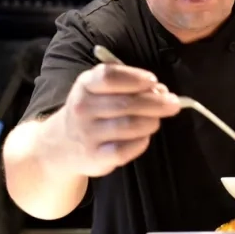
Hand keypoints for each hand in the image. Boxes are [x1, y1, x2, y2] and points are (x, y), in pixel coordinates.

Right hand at [46, 63, 181, 176]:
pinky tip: (144, 137)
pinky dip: (141, 142)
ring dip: (151, 121)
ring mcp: (87, 134)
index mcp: (85, 85)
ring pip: (129, 126)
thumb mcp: (98, 89)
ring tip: (156, 120)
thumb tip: (161, 91)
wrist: (61, 144)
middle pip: (126, 103)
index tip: (153, 81)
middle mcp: (83, 108)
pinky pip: (125, 149)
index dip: (135, 78)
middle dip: (156, 102)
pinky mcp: (94, 157)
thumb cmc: (91, 110)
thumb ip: (128, 86)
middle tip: (173, 104)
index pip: (109, 77)